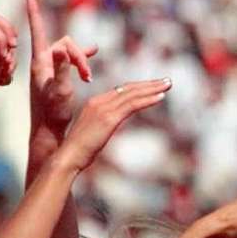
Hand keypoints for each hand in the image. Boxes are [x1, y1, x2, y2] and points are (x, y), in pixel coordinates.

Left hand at [28, 0, 96, 137]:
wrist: (47, 131)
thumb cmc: (52, 113)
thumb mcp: (59, 90)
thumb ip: (62, 68)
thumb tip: (62, 47)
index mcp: (40, 63)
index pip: (37, 32)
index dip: (35, 15)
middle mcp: (43, 63)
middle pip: (64, 44)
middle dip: (79, 55)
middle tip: (88, 77)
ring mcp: (49, 70)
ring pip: (69, 52)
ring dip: (82, 60)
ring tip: (89, 77)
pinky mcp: (55, 77)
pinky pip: (69, 59)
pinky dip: (81, 58)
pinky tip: (93, 55)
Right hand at [55, 80, 170, 171]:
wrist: (68, 157)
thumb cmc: (79, 150)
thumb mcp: (94, 132)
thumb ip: (104, 124)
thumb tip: (112, 125)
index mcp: (94, 103)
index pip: (121, 91)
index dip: (138, 87)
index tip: (153, 85)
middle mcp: (99, 101)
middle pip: (129, 88)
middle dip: (149, 84)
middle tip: (166, 81)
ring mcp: (104, 108)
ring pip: (133, 94)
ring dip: (153, 88)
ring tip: (168, 84)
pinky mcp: (110, 118)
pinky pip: (133, 105)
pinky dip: (148, 99)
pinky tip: (161, 96)